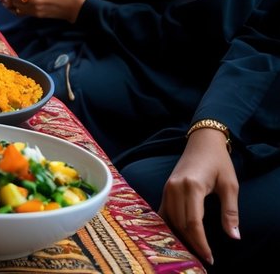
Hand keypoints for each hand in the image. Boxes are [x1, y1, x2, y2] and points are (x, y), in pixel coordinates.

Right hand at [159, 128, 239, 266]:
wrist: (202, 142)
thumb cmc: (219, 162)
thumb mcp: (230, 186)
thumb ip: (230, 212)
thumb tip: (234, 236)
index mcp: (191, 186)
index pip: (193, 223)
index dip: (200, 243)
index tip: (209, 257)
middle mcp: (175, 188)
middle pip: (180, 224)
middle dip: (192, 243)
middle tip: (204, 257)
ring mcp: (167, 188)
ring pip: (170, 219)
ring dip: (180, 236)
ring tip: (193, 249)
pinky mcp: (165, 189)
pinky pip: (164, 212)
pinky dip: (171, 226)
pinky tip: (179, 235)